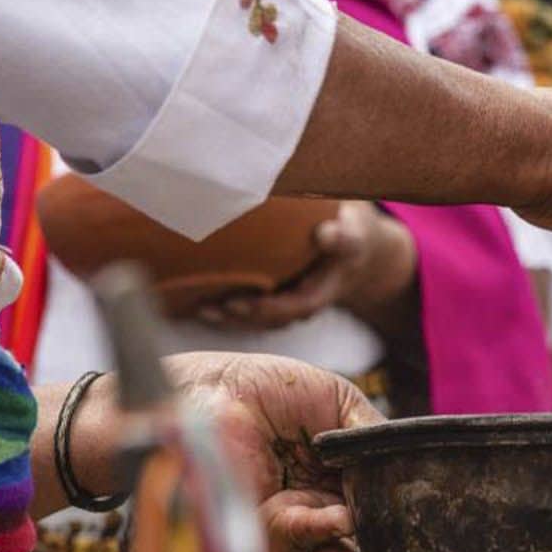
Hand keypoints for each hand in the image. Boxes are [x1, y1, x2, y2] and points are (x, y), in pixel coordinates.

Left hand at [57, 353, 394, 551]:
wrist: (209, 388)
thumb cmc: (265, 385)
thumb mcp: (336, 399)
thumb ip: (371, 431)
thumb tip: (405, 463)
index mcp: (339, 468)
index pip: (376, 497)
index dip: (398, 515)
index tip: (425, 529)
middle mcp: (319, 496)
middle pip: (361, 532)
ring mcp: (293, 514)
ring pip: (334, 547)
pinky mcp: (264, 524)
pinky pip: (300, 536)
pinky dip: (323, 533)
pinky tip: (341, 522)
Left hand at [193, 203, 417, 333]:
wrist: (353, 250)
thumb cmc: (349, 233)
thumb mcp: (353, 232)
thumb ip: (343, 235)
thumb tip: (327, 232)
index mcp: (324, 289)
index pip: (300, 306)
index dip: (272, 309)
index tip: (245, 303)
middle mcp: (303, 302)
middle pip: (272, 319)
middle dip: (242, 317)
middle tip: (215, 307)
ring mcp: (287, 303)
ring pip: (257, 319)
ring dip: (228, 318)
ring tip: (200, 308)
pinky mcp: (271, 298)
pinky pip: (248, 311)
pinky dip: (224, 309)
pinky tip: (197, 301)